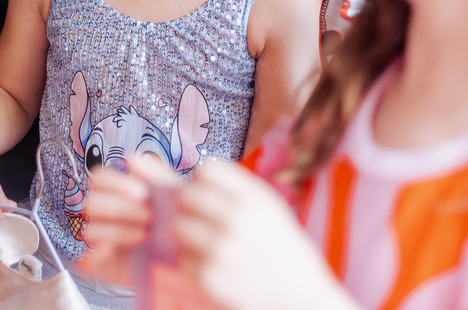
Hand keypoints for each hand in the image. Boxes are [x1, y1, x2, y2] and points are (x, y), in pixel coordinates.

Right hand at [80, 157, 176, 284]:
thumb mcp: (172, 194)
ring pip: (91, 230)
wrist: (191, 254)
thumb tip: (131, 157)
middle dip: (121, 208)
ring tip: (146, 236)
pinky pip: (87, 261)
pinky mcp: (104, 266)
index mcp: (117, 193)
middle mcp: (105, 215)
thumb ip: (154, 174)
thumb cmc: (178, 220)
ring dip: (120, 232)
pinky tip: (117, 252)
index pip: (98, 179)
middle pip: (92, 203)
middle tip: (148, 216)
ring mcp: (102, 241)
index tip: (141, 192)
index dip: (116, 183)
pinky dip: (96, 257)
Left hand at [175, 163, 355, 309]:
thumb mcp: (269, 209)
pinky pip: (183, 259)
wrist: (301, 298)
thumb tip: (166, 170)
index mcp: (256, 197)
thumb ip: (231, 188)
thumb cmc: (281, 250)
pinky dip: (194, 264)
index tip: (213, 196)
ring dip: (191, 237)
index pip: (208, 171)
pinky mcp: (210, 278)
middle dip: (193, 208)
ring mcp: (222, 249)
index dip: (205, 183)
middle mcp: (238, 219)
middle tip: (210, 224)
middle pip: (187, 196)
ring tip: (215, 247)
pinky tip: (218, 269)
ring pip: (180, 227)